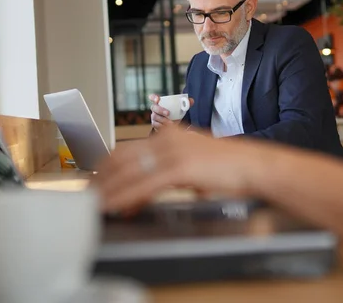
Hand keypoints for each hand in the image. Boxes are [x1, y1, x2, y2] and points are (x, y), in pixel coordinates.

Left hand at [92, 128, 269, 212]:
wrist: (255, 166)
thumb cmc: (228, 168)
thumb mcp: (191, 165)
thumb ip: (166, 174)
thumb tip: (143, 192)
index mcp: (168, 135)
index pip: (126, 150)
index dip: (106, 168)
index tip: (95, 183)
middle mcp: (167, 139)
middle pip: (121, 158)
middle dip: (101, 179)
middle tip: (87, 196)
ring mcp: (173, 152)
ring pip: (128, 172)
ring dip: (108, 190)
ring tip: (94, 205)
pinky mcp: (181, 168)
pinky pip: (144, 185)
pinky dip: (125, 197)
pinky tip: (115, 207)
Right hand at [149, 94, 193, 130]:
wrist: (173, 124)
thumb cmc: (175, 113)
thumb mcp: (180, 108)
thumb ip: (186, 103)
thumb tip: (191, 100)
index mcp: (159, 102)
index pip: (153, 97)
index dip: (154, 97)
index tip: (158, 99)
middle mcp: (155, 109)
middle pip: (154, 108)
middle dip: (160, 110)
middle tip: (168, 113)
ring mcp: (154, 117)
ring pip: (155, 117)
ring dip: (163, 120)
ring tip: (171, 123)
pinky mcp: (154, 124)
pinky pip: (156, 125)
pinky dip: (162, 126)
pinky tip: (168, 128)